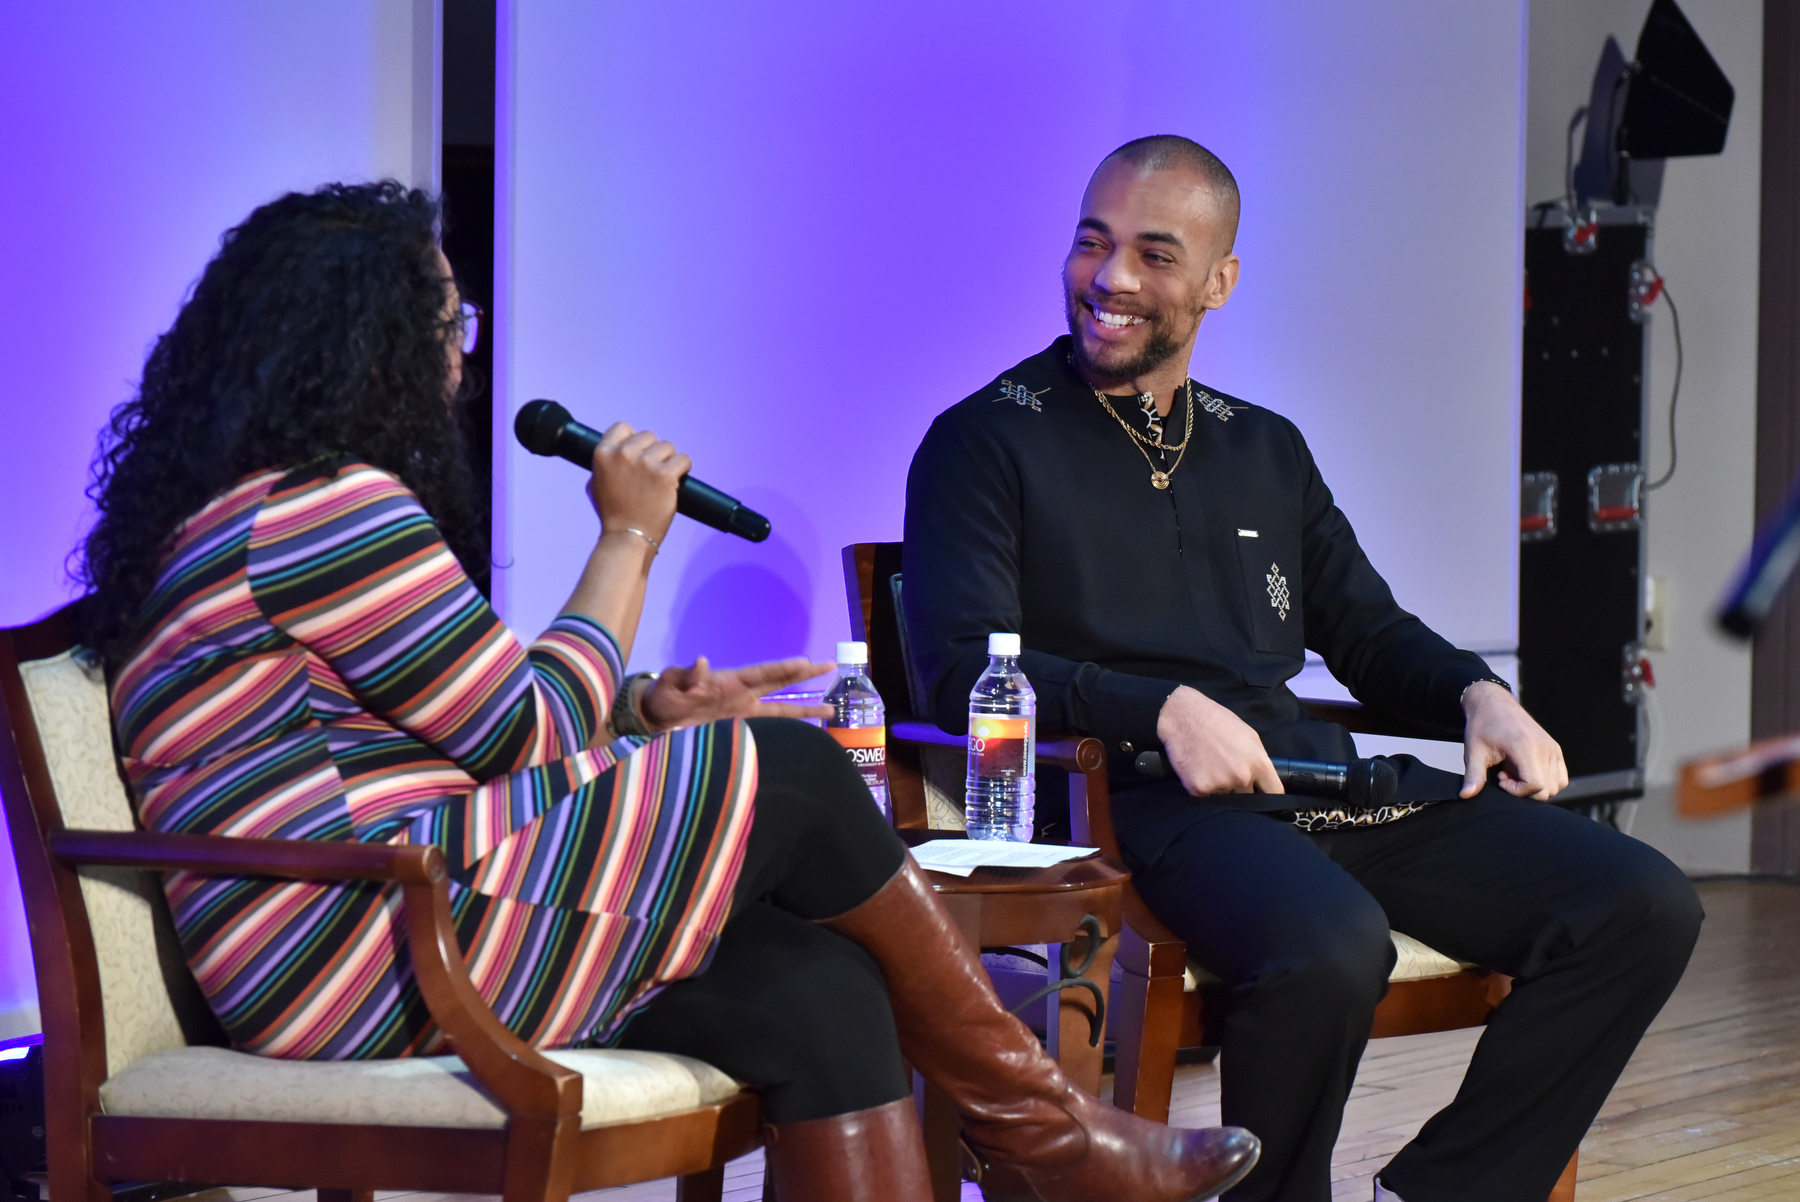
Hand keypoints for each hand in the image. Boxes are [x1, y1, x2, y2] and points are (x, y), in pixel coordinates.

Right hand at [587, 422, 690, 544]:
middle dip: (652, 452)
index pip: (622, 427)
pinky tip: (677, 479)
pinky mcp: (665, 475)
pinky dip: (684, 468)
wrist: (627, 537)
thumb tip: (617, 448)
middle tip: (651, 473)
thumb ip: (605, 463)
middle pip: (649, 436)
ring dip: (668, 461)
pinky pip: (683, 459)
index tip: (638, 453)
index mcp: (603, 453)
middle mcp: (623, 454)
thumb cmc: (612, 513)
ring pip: (667, 447)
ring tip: (662, 480)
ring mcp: (645, 463)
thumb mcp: (595, 483)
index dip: (632, 439)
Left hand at [640, 657, 833, 731]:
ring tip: (831, 709)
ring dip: (805, 707)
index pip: (763, 673)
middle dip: (805, 674)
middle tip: (832, 666)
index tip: (807, 662)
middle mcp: (741, 692)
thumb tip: (700, 661)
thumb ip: (685, 675)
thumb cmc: (662, 697)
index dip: (784, 668)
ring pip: (780, 706)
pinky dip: (786, 724)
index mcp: (729, 681)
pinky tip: (803, 729)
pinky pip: (767, 723)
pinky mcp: (738, 723)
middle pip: (779, 682)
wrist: (655, 717)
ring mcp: (741, 708)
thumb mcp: (670, 684)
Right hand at [1155, 685, 1282, 794]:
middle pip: (1248, 799)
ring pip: (1225, 798)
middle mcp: (1241, 777)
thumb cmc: (1216, 721)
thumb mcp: (1249, 736)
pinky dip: (1202, 787)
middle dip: (1240, 790)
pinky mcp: (1198, 789)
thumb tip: (1262, 781)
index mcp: (1258, 764)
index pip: (1274, 793)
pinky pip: (1205, 796)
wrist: (1182, 716)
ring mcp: (1220, 784)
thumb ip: (1258, 760)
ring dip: (1220, 788)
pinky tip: (1197, 769)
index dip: (1270, 797)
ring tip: (1210, 767)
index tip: (1265, 798)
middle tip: (1227, 772)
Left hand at [1460, 681, 1567, 799]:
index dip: (1517, 791)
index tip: (1500, 779)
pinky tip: (1524, 770)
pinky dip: (1545, 781)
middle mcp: (1545, 747)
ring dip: (1535, 786)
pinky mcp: (1555, 749)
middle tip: (1505, 774)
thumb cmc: (1483, 725)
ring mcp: (1553, 748)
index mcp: (1525, 746)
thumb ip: (1473, 775)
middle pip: (1547, 789)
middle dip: (1524, 790)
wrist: (1493, 703)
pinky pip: (1560, 777)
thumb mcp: (1473, 751)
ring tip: (1514, 771)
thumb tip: (1465, 795)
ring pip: (1556, 786)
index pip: (1535, 785)